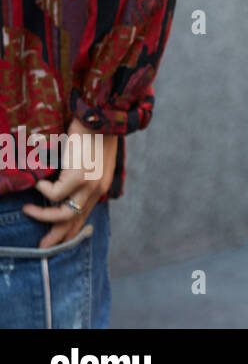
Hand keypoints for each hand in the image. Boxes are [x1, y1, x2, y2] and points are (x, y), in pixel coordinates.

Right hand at [21, 118, 116, 247]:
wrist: (102, 116)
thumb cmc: (93, 134)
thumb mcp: (91, 160)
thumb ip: (80, 177)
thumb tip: (60, 189)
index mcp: (100, 186)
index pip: (84, 215)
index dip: (71, 229)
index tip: (58, 239)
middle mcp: (97, 189)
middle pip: (75, 221)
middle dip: (57, 237)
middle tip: (43, 247)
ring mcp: (89, 185)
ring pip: (63, 213)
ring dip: (43, 215)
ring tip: (28, 211)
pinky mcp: (79, 177)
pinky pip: (54, 194)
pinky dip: (42, 190)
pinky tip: (36, 183)